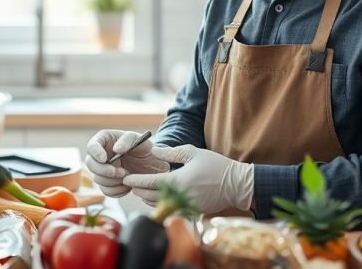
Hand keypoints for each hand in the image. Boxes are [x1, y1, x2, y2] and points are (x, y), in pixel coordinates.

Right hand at [85, 130, 167, 197]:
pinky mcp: (109, 184)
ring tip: (128, 176)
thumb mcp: (139, 139)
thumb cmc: (144, 147)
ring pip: (98, 180)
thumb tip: (116, 149)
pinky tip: (128, 185)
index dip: (95, 153)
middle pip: (90, 165)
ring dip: (113, 181)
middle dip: (105, 171)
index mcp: (104, 140)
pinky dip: (117, 190)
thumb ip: (127, 140)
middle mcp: (100, 156)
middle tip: (121, 172)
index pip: (92, 146)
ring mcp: (103, 171)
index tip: (104, 159)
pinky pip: (106, 191)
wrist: (152, 164)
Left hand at [122, 144, 253, 213]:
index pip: (150, 183)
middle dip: (138, 190)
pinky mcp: (190, 211)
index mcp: (178, 181)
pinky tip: (157, 195)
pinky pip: (169, 208)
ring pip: (159, 204)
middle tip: (129, 183)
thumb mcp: (193, 153)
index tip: (125, 178)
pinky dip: (160, 202)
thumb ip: (171, 152)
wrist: (236, 185)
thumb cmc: (216, 166)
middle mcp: (179, 196)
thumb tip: (154, 150)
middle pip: (150, 197)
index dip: (135, 181)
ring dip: (147, 197)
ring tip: (140, 188)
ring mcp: (185, 206)